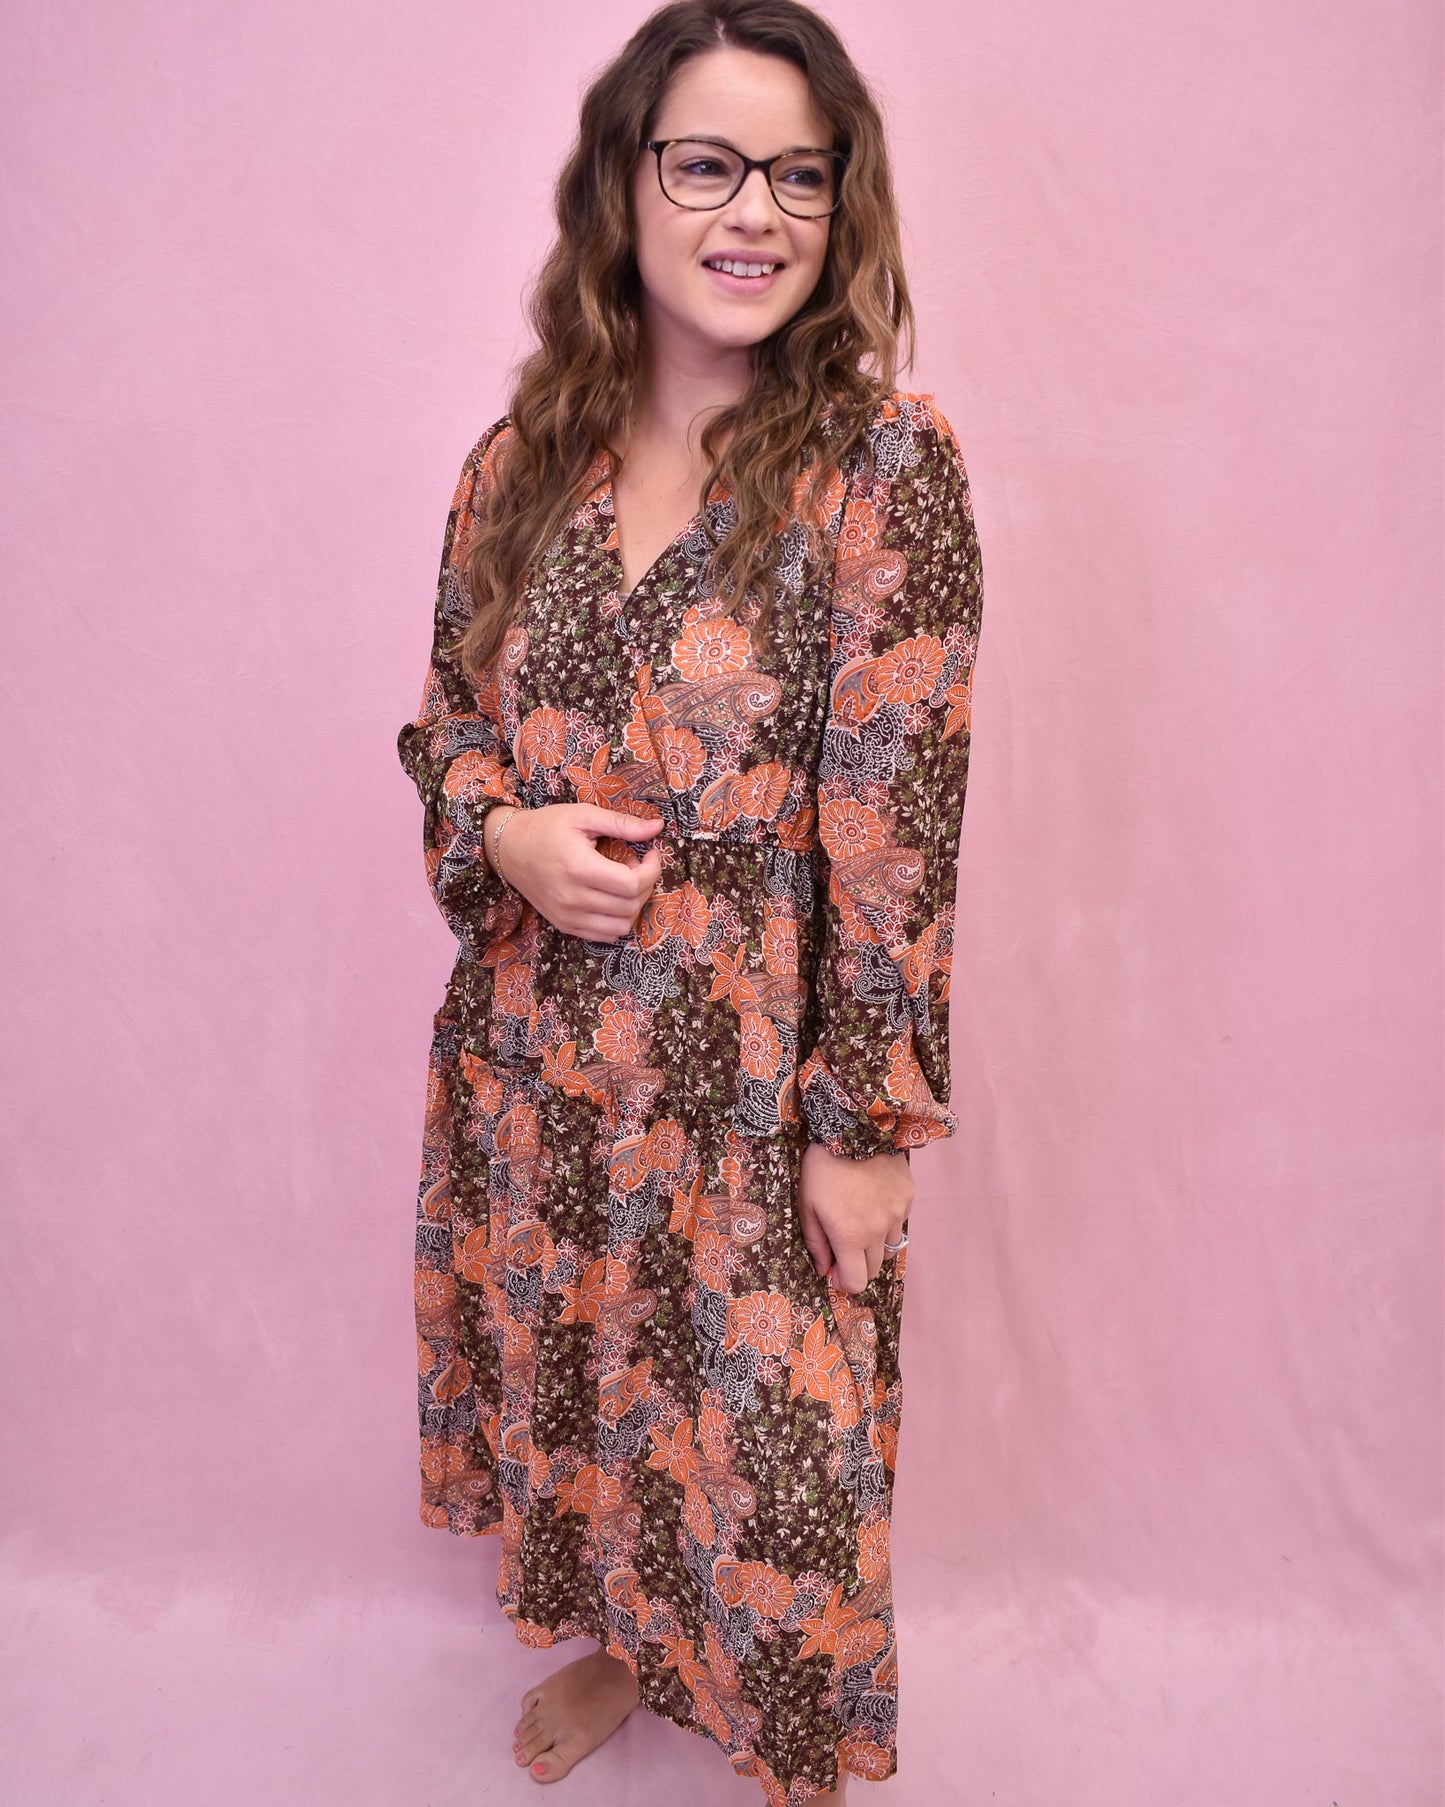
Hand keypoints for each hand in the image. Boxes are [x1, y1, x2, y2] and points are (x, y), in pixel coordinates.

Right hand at [484, 803, 665, 940]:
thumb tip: (657, 828)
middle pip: (630, 905)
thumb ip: (622, 823)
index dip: (652, 870)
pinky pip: (604, 935)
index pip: (632, 884)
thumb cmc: (546, 827)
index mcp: (578, 868)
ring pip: (621, 925)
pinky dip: (618, 920)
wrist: (509, 849)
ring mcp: (567, 916)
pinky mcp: (564, 925)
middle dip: (646, 885)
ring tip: (625, 882)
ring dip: (634, 905)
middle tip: (637, 865)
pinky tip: (613, 898)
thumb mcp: (583, 816)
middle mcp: (572, 898)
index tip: (650, 854)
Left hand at [797, 1140, 912, 1293]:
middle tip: (844, 1245)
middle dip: (858, 1264)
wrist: (853, 1126)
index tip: (835, 1271)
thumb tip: (824, 1270)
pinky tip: (872, 1198)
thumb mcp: (807, 1205)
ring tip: (859, 1218)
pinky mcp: (908, 1196)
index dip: (844, 1282)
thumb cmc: (822, 1166)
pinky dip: (886, 1219)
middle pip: (874, 1269)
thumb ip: (815, 1243)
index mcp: (851, 1236)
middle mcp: (879, 1230)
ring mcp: (898, 1213)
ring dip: (874, 1243)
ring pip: (889, 1246)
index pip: (857, 1283)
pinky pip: (899, 1221)